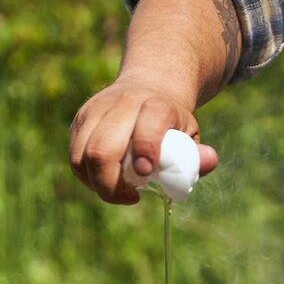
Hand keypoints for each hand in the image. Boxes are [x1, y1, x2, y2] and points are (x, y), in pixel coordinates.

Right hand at [69, 80, 217, 204]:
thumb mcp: (190, 134)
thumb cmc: (172, 123)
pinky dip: (88, 177)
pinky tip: (106, 180)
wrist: (148, 86)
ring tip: (118, 190)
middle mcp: (122, 103)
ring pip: (82, 156)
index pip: (146, 128)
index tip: (146, 175)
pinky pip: (75, 157)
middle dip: (111, 185)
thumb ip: (197, 154)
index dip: (145, 152)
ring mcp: (96, 110)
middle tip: (130, 197)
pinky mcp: (80, 120)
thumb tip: (209, 162)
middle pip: (102, 150)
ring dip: (97, 184)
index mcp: (155, 105)